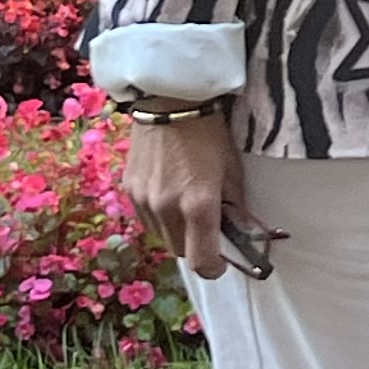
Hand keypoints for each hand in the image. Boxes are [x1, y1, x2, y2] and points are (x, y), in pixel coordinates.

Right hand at [121, 109, 270, 281]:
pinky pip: (146, 219)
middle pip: (180, 252)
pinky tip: (169, 194)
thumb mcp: (232, 169)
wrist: (169, 101)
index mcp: (198, 204)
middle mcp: (166, 208)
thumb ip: (234, 207)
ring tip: (186, 206)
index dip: (214, 268)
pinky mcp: (129, 190)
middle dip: (196, 246)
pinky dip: (159, 217)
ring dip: (176, 232)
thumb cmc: (209, 133)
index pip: (201, 261)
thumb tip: (240, 234)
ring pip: (161, 237)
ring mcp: (143, 200)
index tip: (221, 262)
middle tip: (207, 226)